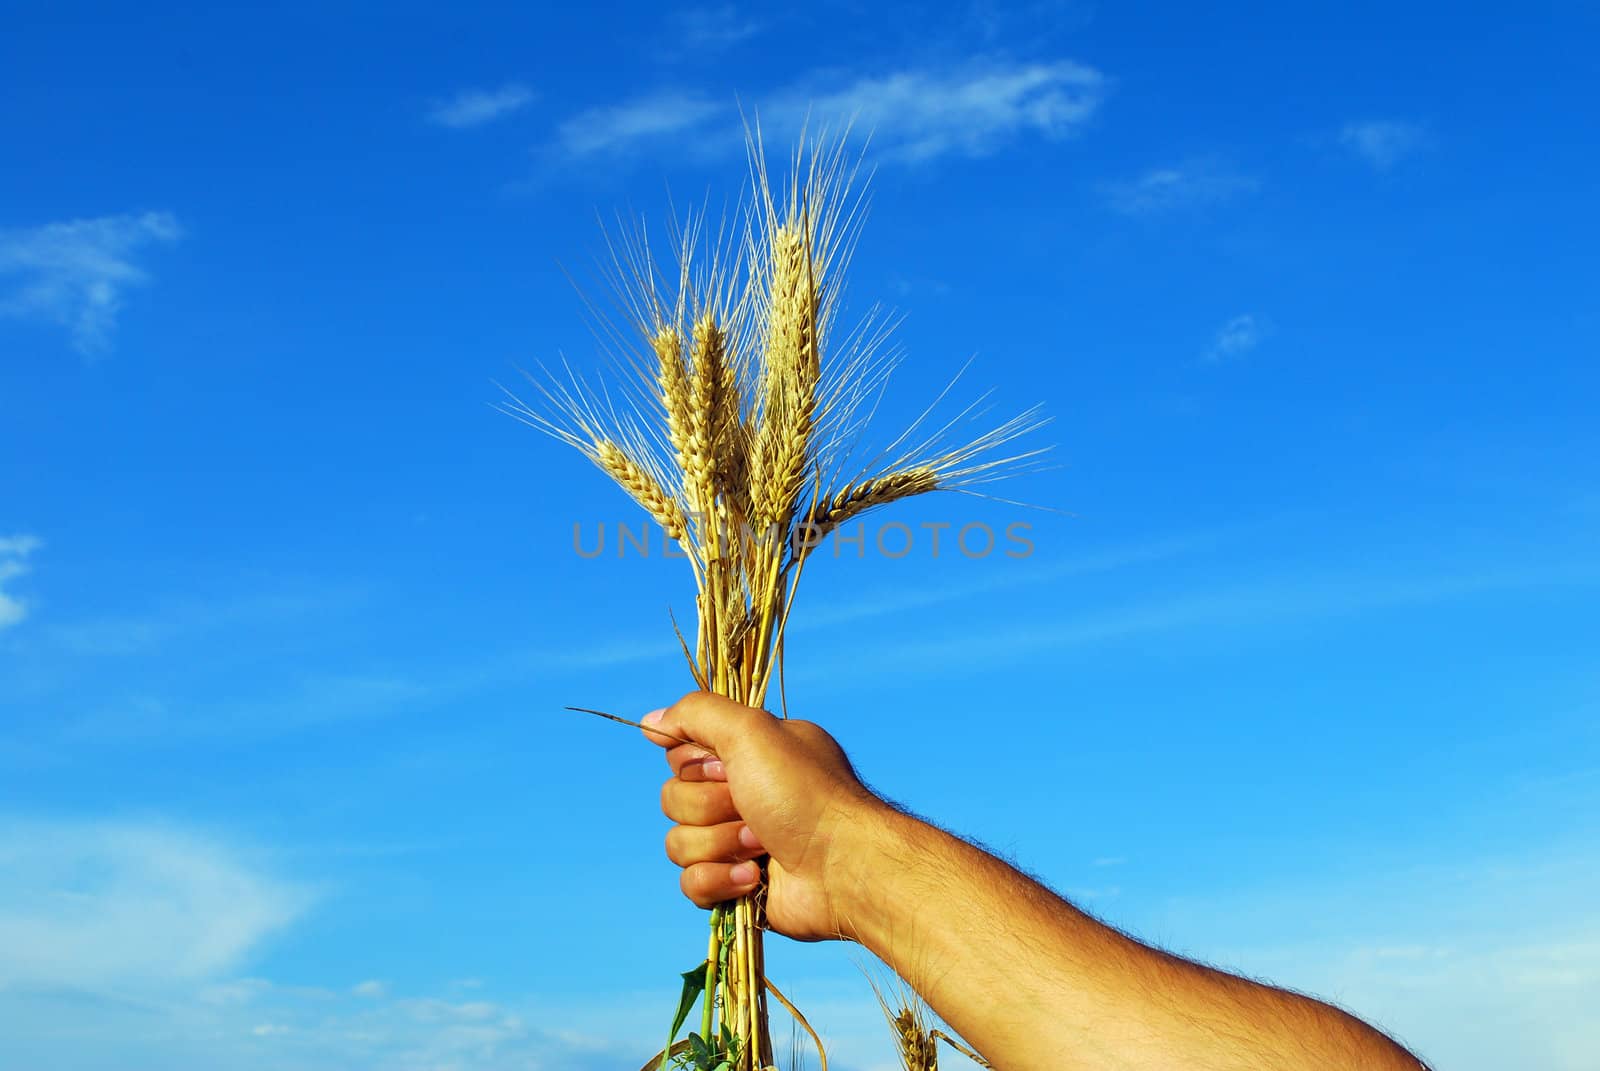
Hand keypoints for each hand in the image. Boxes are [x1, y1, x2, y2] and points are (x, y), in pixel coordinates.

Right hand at [641, 691, 882, 941]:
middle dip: (711, 808)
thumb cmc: (803, 793)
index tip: (726, 767)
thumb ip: (697, 713)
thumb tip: (651, 720)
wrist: (843, 866)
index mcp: (746, 755)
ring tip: (763, 846)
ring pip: (678, 844)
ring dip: (720, 844)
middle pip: (674, 800)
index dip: (695, 765)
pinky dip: (721, 880)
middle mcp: (741, 795)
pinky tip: (756, 878)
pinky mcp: (735, 887)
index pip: (681, 755)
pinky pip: (692, 884)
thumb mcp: (751, 730)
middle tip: (752, 808)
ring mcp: (737, 843)